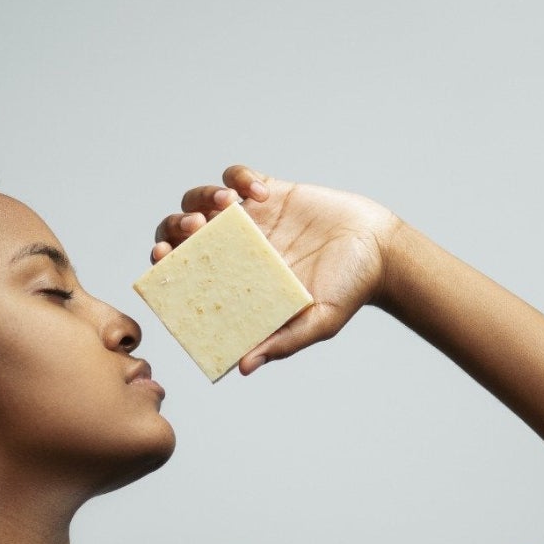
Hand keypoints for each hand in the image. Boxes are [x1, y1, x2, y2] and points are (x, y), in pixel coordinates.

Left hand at [149, 164, 402, 374]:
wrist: (380, 252)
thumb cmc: (348, 291)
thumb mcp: (317, 323)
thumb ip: (282, 343)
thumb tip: (244, 368)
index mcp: (235, 281)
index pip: (184, 271)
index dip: (165, 262)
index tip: (162, 255)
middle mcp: (235, 249)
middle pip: (182, 231)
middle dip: (177, 225)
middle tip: (196, 226)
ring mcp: (251, 219)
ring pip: (202, 198)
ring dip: (202, 196)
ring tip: (228, 203)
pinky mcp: (271, 191)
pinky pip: (237, 175)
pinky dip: (238, 177)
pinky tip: (258, 192)